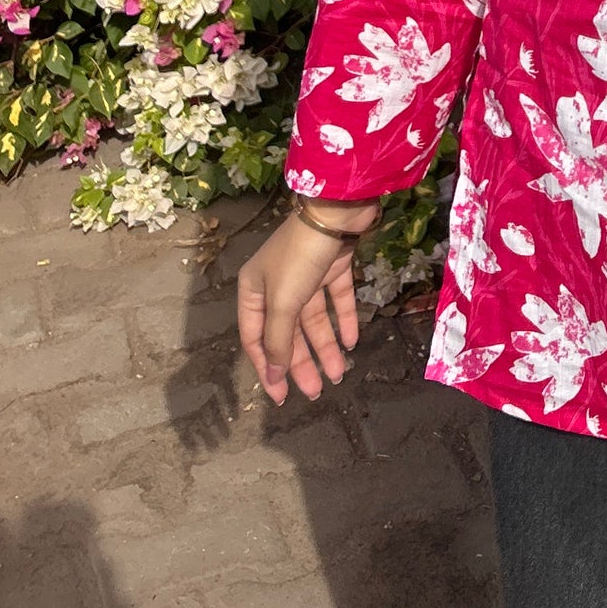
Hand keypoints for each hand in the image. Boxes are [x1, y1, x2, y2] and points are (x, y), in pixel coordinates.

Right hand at [236, 203, 377, 403]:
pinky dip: (344, 320)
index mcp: (255, 290)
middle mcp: (278, 284)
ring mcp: (306, 274)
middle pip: (288, 332)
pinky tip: (352, 342)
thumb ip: (278, 340)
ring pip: (314, 319)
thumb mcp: (283, 302)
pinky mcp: (333, 265)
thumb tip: (273, 375)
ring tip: (338, 375)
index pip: (257, 338)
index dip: (268, 367)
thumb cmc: (300, 257)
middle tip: (314, 392)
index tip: (280, 396)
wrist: (336, 211)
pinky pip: (336, 299)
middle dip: (301, 363)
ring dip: (325, 346)